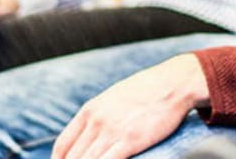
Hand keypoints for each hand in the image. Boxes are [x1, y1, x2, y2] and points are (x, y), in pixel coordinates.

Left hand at [53, 54, 207, 158]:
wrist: (172, 83)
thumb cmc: (146, 91)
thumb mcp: (113, 98)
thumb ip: (98, 115)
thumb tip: (88, 132)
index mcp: (90, 110)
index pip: (63, 145)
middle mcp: (96, 121)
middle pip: (72, 158)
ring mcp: (112, 131)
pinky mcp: (130, 140)